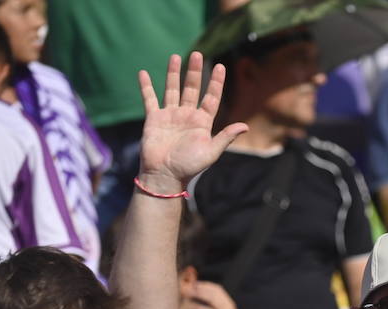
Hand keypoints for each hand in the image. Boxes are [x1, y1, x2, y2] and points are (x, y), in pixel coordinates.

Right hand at [136, 52, 246, 194]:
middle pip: (191, 89)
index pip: (211, 98)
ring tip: (175, 57)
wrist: (164, 175)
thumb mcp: (211, 152)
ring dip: (173, 74)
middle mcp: (186, 116)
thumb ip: (225, 137)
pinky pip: (149, 99)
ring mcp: (169, 116)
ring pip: (172, 90)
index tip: (220, 67)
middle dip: (194, 72)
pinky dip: (146, 87)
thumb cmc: (189, 166)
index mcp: (202, 123)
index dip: (216, 83)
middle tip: (197, 54)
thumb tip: (245, 127)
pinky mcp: (153, 119)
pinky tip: (142, 73)